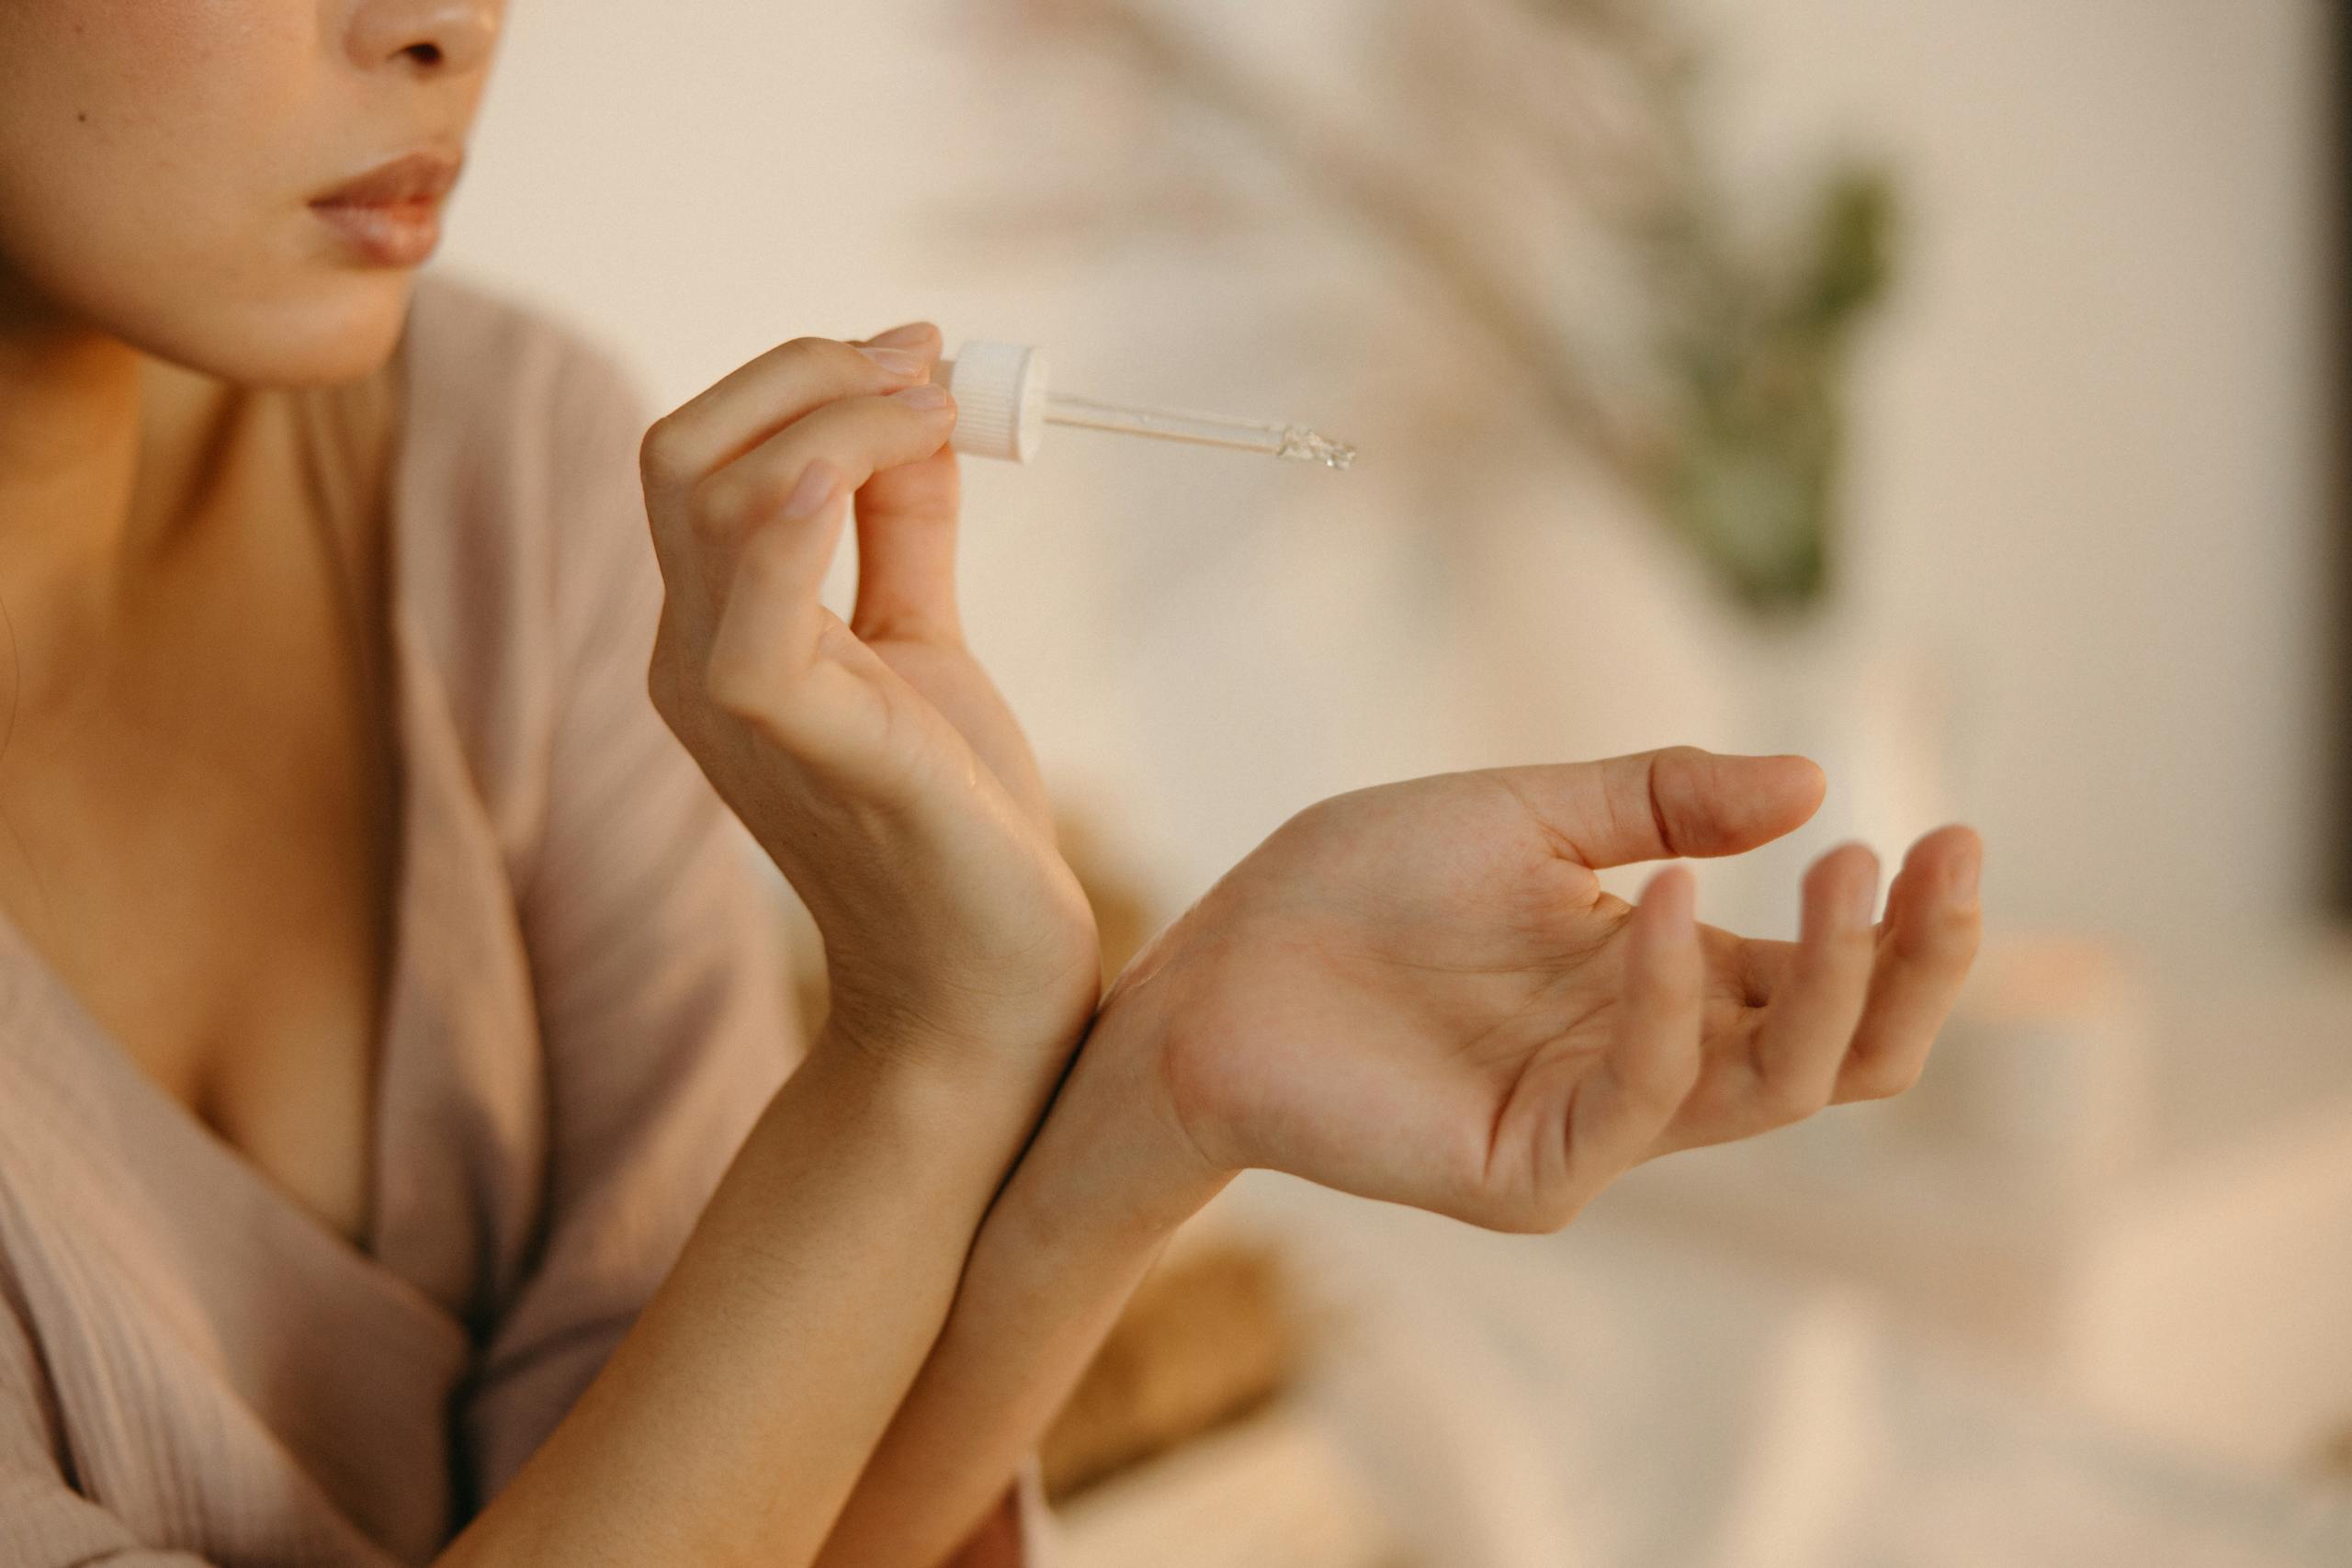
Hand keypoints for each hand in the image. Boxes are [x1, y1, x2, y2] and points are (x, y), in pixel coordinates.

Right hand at [639, 323, 1096, 1074]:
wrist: (982, 985)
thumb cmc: (954, 822)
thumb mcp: (926, 645)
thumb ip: (903, 534)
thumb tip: (921, 413)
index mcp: (720, 631)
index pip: (707, 456)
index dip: (807, 377)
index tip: (926, 356)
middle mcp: (695, 658)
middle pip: (686, 451)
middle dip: (810, 371)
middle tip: (933, 368)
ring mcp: (728, 703)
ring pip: (712, 497)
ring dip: (837, 417)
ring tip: (941, 409)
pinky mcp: (796, 744)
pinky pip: (753, 617)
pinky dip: (800, 517)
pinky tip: (868, 466)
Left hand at [1085, 748, 1981, 1231]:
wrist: (1216, 967)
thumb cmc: (1358, 888)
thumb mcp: (1528, 812)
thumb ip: (1664, 800)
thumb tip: (1814, 780)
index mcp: (1665, 982)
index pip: (1827, 981)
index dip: (1908, 926)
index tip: (1953, 833)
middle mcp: (1650, 1063)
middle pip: (1840, 1056)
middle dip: (1912, 968)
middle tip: (1941, 860)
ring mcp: (1595, 1127)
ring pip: (1771, 1090)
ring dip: (1827, 982)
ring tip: (1847, 870)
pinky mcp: (1527, 1168)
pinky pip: (1641, 1097)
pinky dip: (1670, 1001)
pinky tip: (1673, 903)